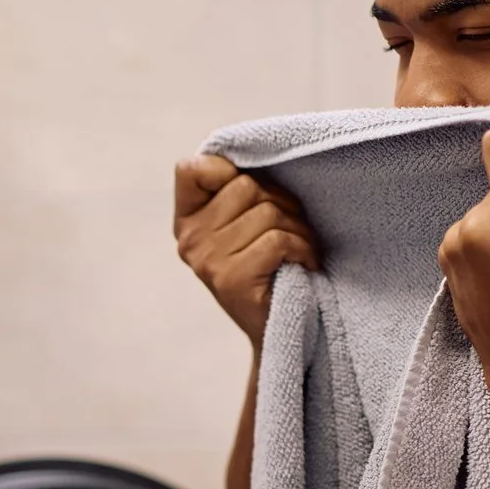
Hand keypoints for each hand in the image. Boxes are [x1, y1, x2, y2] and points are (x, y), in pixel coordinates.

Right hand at [173, 155, 320, 347]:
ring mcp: (206, 261)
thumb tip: (244, 158)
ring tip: (299, 251)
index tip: (251, 198)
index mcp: (187, 221)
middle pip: (245, 185)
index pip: (191, 169)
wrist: (278, 330)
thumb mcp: (247, 223)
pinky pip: (277, 239)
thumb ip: (239, 191)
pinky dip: (302, 250)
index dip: (227, 172)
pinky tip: (303, 265)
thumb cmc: (271, 266)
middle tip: (290, 231)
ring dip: (297, 230)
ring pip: (266, 211)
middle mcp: (189, 240)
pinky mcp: (231, 280)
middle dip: (280, 203)